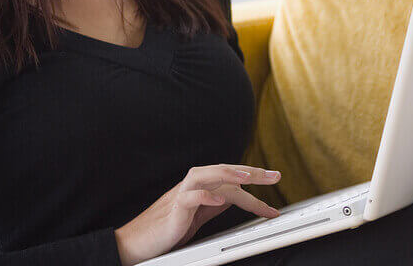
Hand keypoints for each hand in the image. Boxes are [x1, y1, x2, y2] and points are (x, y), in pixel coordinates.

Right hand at [113, 164, 281, 264]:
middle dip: (252, 172)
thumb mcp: (197, 215)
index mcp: (201, 187)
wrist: (136, 242)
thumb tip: (234, 195)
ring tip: (249, 177)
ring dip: (229, 173)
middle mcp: (193, 186)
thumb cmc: (166, 229)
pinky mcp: (174, 208)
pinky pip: (190, 196)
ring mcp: (182, 194)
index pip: (232, 178)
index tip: (274, 183)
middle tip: (275, 175)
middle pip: (225, 171)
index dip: (254, 180)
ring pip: (207, 175)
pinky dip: (205, 196)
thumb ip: (213, 203)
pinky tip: (219, 199)